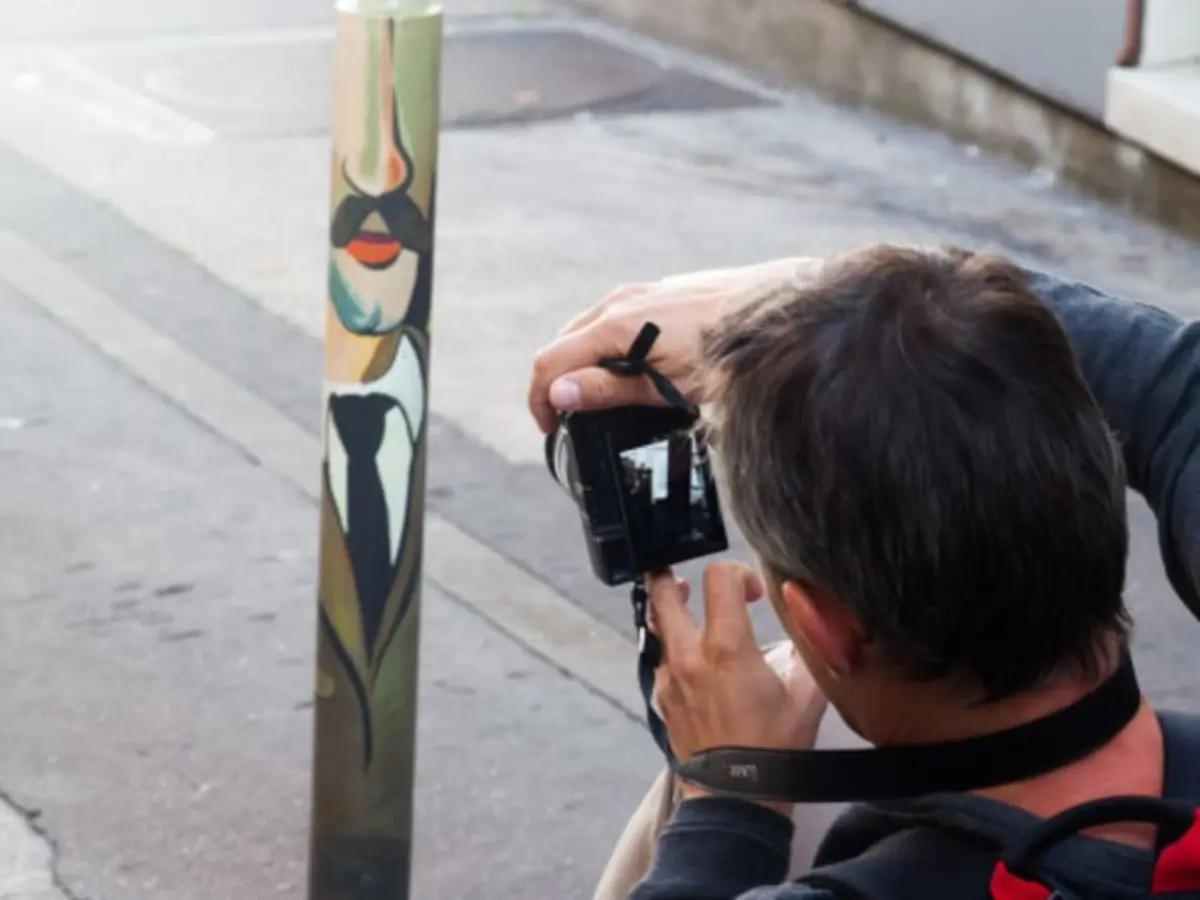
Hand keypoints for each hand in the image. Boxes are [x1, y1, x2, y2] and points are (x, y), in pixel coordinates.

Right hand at [527, 257, 821, 432]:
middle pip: (565, 343)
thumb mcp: (670, 386)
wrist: (788, 311)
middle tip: (571, 421)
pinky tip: (635, 369)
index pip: (551, 361)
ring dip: (584, 364)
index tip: (551, 429)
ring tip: (601, 400)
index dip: (540, 400)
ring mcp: (645, 292)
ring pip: (592, 329)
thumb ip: (612, 388)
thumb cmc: (735, 354)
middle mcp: (623, 301)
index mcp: (617, 325)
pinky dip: (610, 347)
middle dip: (559, 382)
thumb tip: (561, 395)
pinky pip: (620, 320)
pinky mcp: (665, 293)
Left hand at [649, 563, 828, 815]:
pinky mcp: (662, 698)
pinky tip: (693, 660)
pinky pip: (660, 659)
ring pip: (656, 626)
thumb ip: (809, 653)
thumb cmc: (773, 751)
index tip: (754, 592)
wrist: (736, 798)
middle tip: (689, 580)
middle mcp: (690, 656)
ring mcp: (670, 677)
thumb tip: (814, 626)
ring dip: (670, 613)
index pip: (719, 577)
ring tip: (689, 612)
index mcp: (727, 648)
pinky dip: (673, 649)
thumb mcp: (806, 696)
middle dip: (673, 577)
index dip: (739, 572)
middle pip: (662, 592)